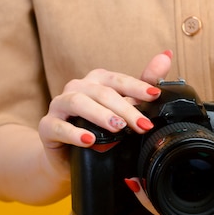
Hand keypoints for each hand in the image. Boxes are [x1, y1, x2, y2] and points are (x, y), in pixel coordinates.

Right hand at [37, 52, 171, 179]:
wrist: (69, 159)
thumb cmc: (99, 131)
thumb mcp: (124, 111)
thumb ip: (143, 86)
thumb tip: (166, 56)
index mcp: (97, 81)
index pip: (118, 80)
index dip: (137, 87)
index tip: (154, 95)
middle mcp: (77, 88)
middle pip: (102, 92)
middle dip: (125, 109)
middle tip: (143, 125)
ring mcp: (59, 105)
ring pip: (78, 102)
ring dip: (100, 115)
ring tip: (118, 127)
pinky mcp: (47, 126)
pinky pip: (58, 126)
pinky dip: (74, 133)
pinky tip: (89, 140)